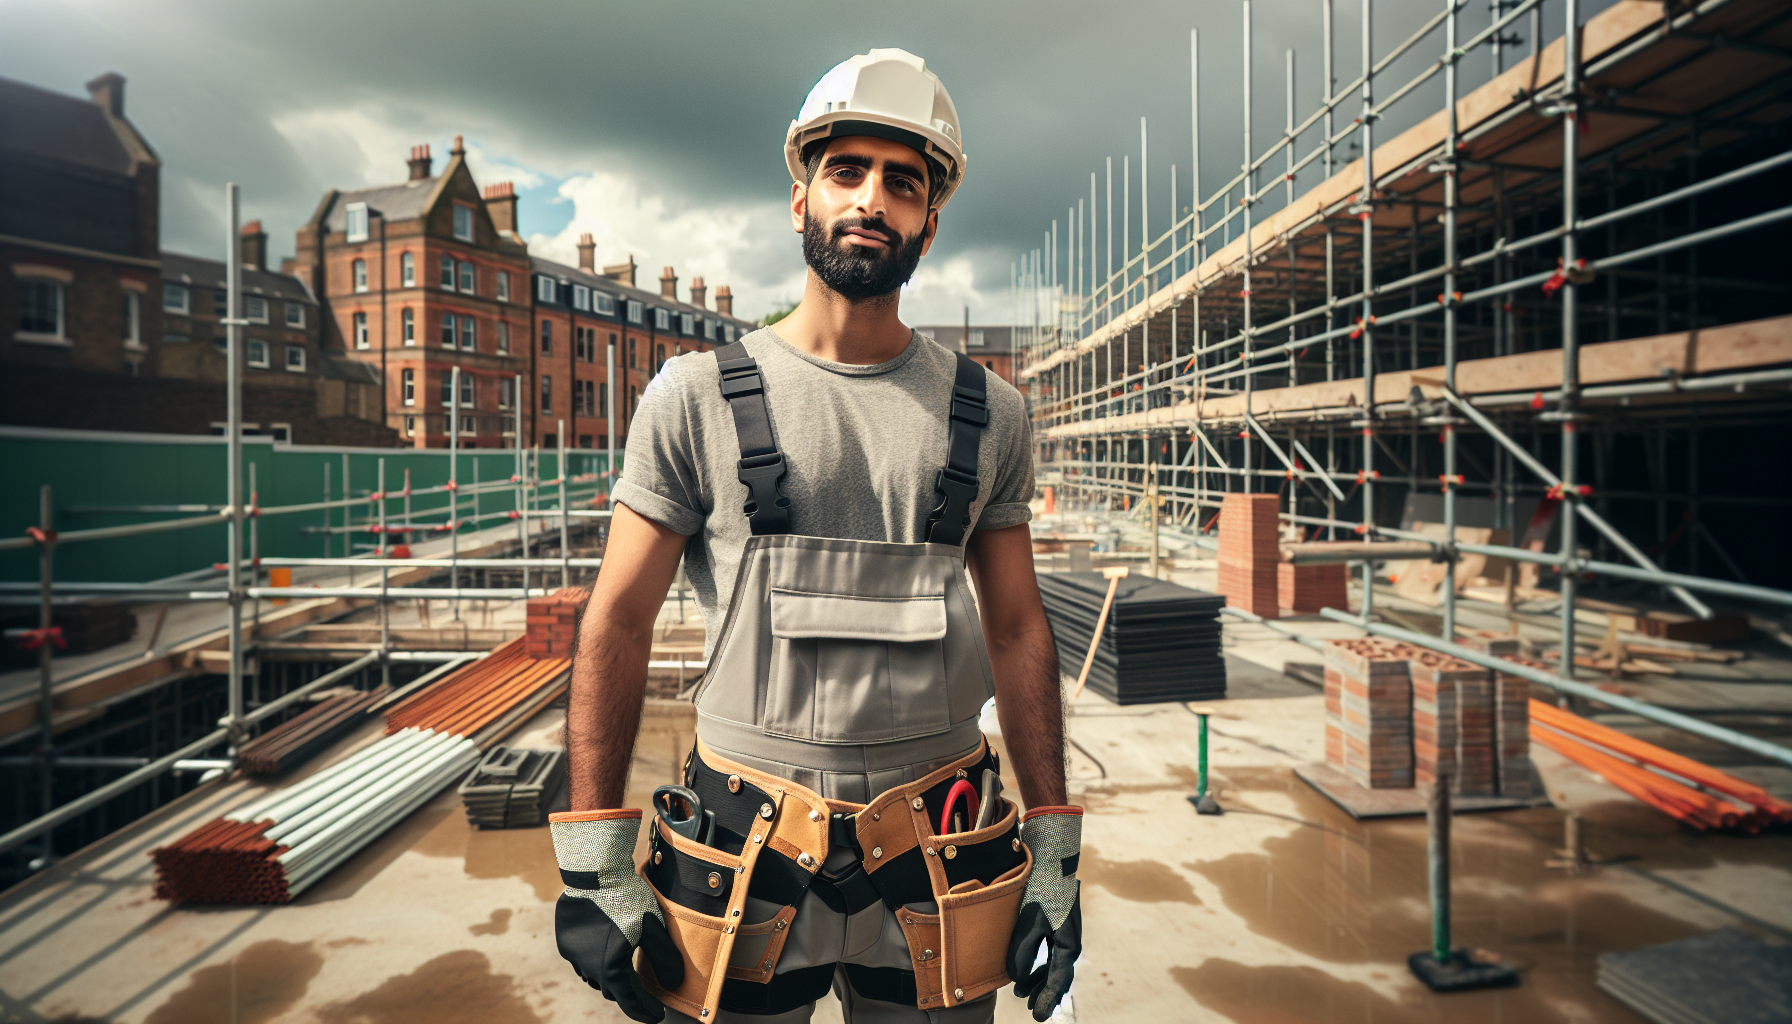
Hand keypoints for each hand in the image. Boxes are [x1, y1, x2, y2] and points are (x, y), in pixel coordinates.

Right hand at [550, 810, 684, 1022]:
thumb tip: (674, 985)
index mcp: (610, 968)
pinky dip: (595, 962)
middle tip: (644, 994)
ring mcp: (573, 955)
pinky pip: (582, 961)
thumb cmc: (629, 899)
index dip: (645, 1010)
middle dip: (629, 994)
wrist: (597, 872)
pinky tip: (605, 953)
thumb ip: (665, 959)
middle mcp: (587, 967)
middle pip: (612, 990)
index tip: (656, 1016)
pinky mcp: (564, 942)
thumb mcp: (654, 928)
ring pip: (595, 976)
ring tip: (625, 974)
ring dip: (610, 978)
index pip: (630, 1001)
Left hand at [1006, 807, 1081, 1021]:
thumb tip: (1015, 976)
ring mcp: (1062, 932)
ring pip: (1051, 964)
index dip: (1046, 999)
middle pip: (1056, 975)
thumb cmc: (1042, 887)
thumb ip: (1022, 951)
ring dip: (1038, 979)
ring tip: (1022, 994)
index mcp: (1068, 944)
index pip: (1057, 979)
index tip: (1038, 1016)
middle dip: (1043, 993)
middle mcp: (1068, 940)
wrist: (1050, 856)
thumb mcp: (1030, 920)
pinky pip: (1047, 951)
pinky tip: (1023, 970)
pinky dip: (1036, 963)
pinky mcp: (1054, 922)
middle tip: (1032, 1010)